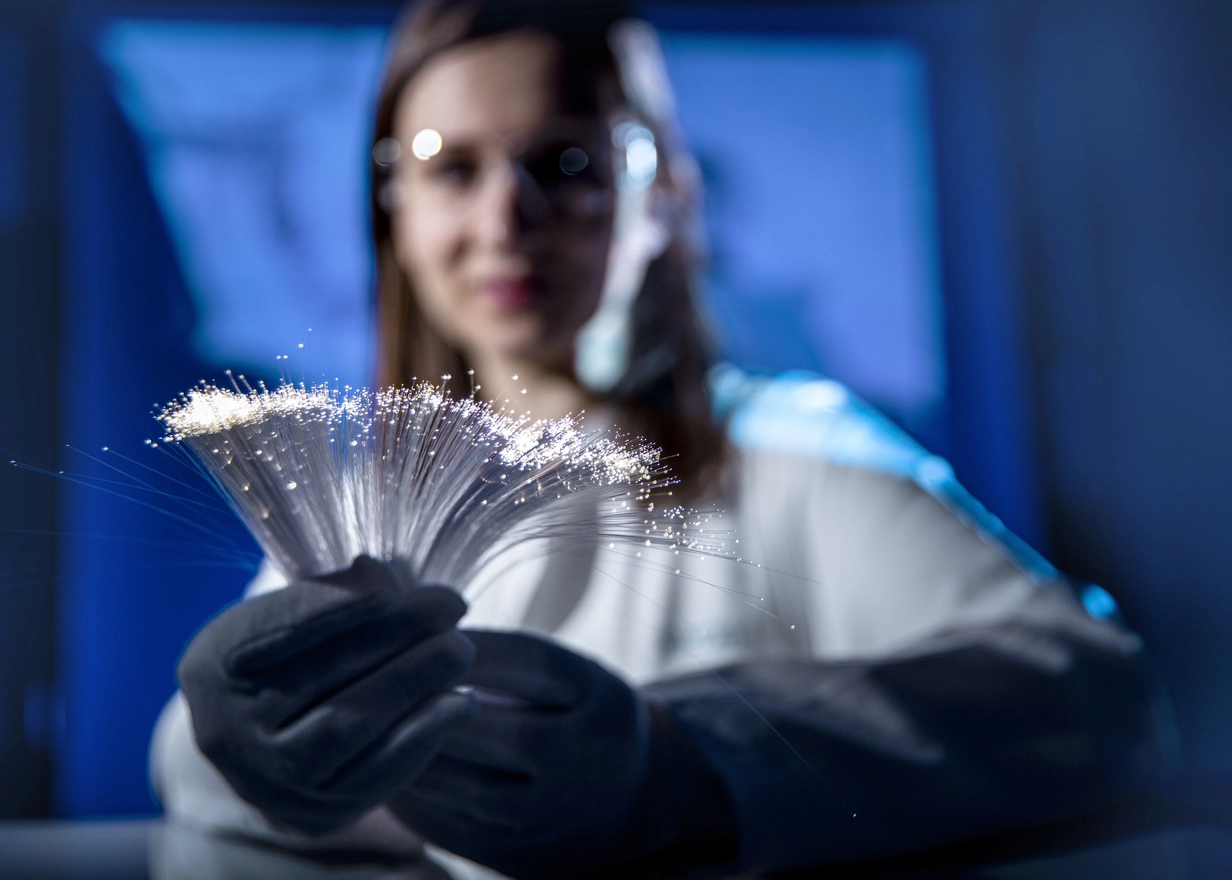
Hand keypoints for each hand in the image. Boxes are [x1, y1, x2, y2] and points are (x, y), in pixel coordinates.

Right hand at [177, 555, 476, 834]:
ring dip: (414, 683)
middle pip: (318, 677)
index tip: (391, 577)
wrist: (276, 745)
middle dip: (393, 635)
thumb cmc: (297, 656)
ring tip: (460, 649)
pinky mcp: (317, 813)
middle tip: (450, 603)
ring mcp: (270, 781)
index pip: (279, 629)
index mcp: (212, 664)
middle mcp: (227, 730)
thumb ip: (334, 592)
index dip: (339, 603)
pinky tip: (460, 701)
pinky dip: (423, 734)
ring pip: (346, 726)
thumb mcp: (295, 613)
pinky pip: (375, 775)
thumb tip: (382, 577)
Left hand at [388, 630, 735, 877]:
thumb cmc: (577, 712)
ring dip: (396, 741)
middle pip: (478, 723)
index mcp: (597, 699)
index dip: (458, 640)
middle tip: (364, 665)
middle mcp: (577, 759)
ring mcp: (544, 813)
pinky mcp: (511, 854)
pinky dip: (402, 785)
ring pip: (450, 778)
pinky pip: (439, 820)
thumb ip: (487, 643)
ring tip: (362, 711)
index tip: (412, 620)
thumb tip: (389, 579)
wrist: (633, 802)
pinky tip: (376, 758)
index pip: (524, 663)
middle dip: (415, 692)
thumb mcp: (562, 671)